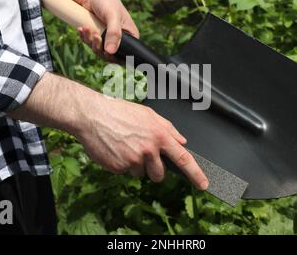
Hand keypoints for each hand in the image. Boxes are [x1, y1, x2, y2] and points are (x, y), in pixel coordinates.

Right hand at [8, 73, 208, 189]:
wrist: (93, 115)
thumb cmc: (119, 111)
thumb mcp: (148, 114)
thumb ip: (168, 128)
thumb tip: (182, 141)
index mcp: (159, 135)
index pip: (183, 158)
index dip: (195, 173)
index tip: (203, 184)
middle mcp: (149, 149)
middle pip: (159, 174)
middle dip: (154, 169)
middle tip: (142, 154)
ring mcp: (133, 160)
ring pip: (140, 173)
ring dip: (135, 165)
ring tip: (124, 146)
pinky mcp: (119, 168)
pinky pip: (124, 172)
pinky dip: (121, 164)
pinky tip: (115, 149)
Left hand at [57, 0, 138, 56]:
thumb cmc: (106, 0)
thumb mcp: (112, 16)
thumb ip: (113, 33)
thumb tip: (110, 52)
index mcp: (130, 35)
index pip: (126, 55)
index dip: (116, 57)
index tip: (106, 52)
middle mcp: (119, 38)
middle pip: (109, 55)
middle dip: (99, 47)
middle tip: (95, 35)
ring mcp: (106, 37)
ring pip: (98, 50)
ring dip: (90, 41)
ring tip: (85, 28)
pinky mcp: (95, 35)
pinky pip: (89, 43)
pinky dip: (84, 37)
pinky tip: (81, 28)